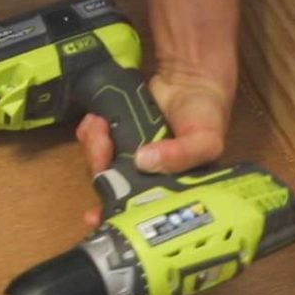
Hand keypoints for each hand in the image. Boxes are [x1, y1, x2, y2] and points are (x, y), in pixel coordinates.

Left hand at [74, 70, 234, 227]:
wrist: (190, 78)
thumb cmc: (205, 116)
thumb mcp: (206, 141)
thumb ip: (182, 155)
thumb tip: (143, 162)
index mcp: (165, 188)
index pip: (135, 210)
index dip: (112, 214)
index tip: (93, 215)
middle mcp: (143, 176)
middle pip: (109, 185)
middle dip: (99, 170)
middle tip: (102, 148)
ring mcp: (127, 154)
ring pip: (97, 163)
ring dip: (92, 147)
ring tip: (100, 127)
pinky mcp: (114, 133)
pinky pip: (92, 139)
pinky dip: (89, 132)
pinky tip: (96, 121)